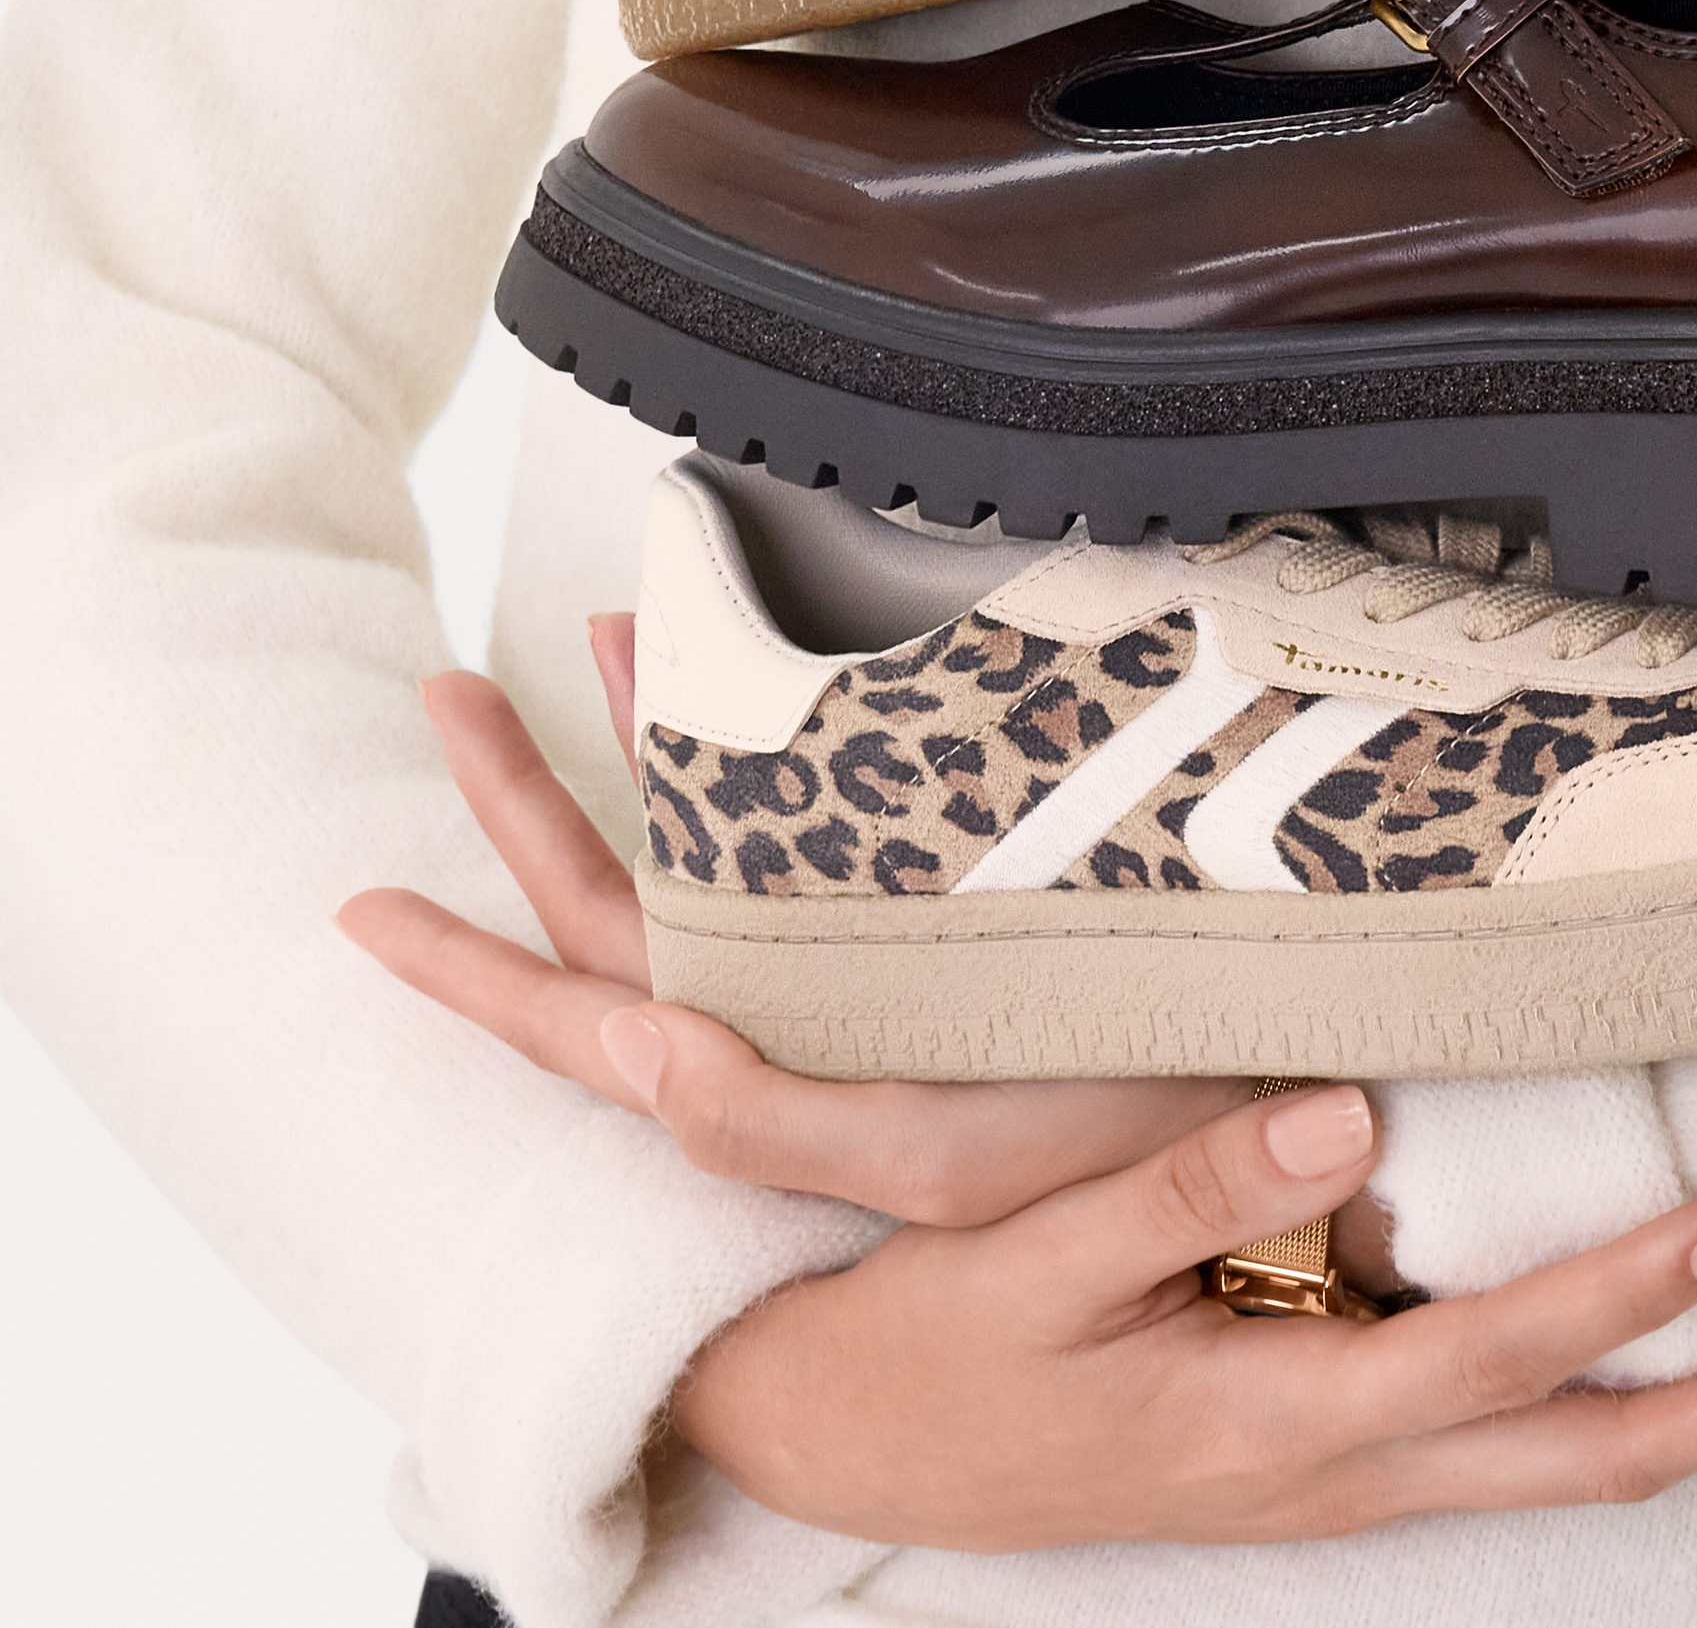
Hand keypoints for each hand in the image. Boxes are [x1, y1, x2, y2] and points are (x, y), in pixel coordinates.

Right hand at [340, 628, 1696, 1546]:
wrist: (829, 1447)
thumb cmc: (929, 1353)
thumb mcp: (1029, 1258)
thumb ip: (1189, 1176)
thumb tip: (1351, 1107)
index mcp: (1277, 1422)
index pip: (1506, 1356)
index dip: (1636, 1286)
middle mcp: (1331, 1470)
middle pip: (1592, 1456)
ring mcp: (1329, 1477)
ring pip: (1564, 1461)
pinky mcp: (1311, 1453)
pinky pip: (1499, 1437)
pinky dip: (1606, 1392)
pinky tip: (1654, 1335)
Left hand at [341, 626, 1235, 1226]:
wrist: (1257, 1119)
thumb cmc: (1094, 1153)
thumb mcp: (927, 1156)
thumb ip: (765, 1112)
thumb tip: (616, 1049)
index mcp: (761, 1071)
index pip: (565, 1015)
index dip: (459, 966)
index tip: (351, 908)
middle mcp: (786, 1008)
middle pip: (608, 898)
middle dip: (517, 795)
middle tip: (444, 689)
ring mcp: (851, 955)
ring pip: (700, 844)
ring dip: (633, 742)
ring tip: (600, 628)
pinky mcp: (928, 909)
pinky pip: (799, 825)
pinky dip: (752, 747)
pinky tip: (762, 678)